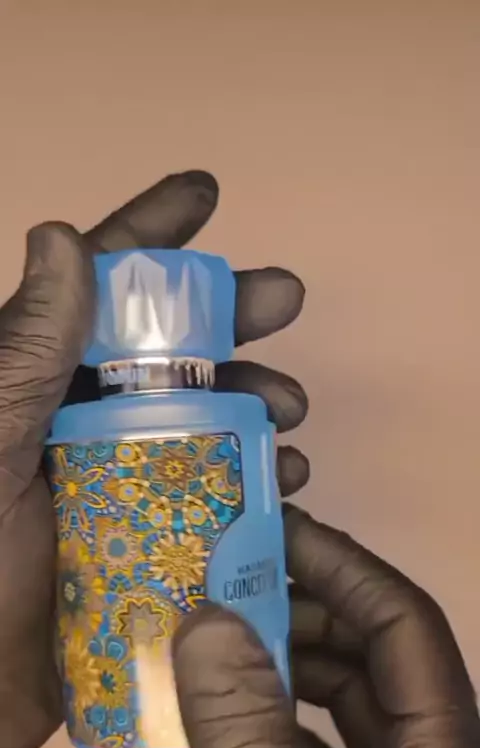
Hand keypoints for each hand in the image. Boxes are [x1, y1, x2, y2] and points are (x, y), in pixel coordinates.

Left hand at [0, 171, 308, 747]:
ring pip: (198, 418)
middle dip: (226, 314)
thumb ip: (22, 353)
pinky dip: (253, 480)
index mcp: (33, 385)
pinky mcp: (147, 540)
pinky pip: (211, 493)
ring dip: (249, 400)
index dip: (148, 236)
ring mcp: (116, 481)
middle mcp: (76, 421)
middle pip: (163, 346)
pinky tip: (286, 483)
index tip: (206, 195)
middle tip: (284, 299)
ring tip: (289, 412)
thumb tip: (63, 237)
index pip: (91, 288)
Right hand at [172, 503, 479, 747]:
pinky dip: (277, 720)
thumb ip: (245, 738)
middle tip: (222, 586)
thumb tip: (206, 618)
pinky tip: (226, 716)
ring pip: (348, 701)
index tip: (268, 531)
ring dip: (284, 663)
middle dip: (298, 611)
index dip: (339, 564)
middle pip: (374, 654)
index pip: (403, 621)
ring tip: (213, 644)